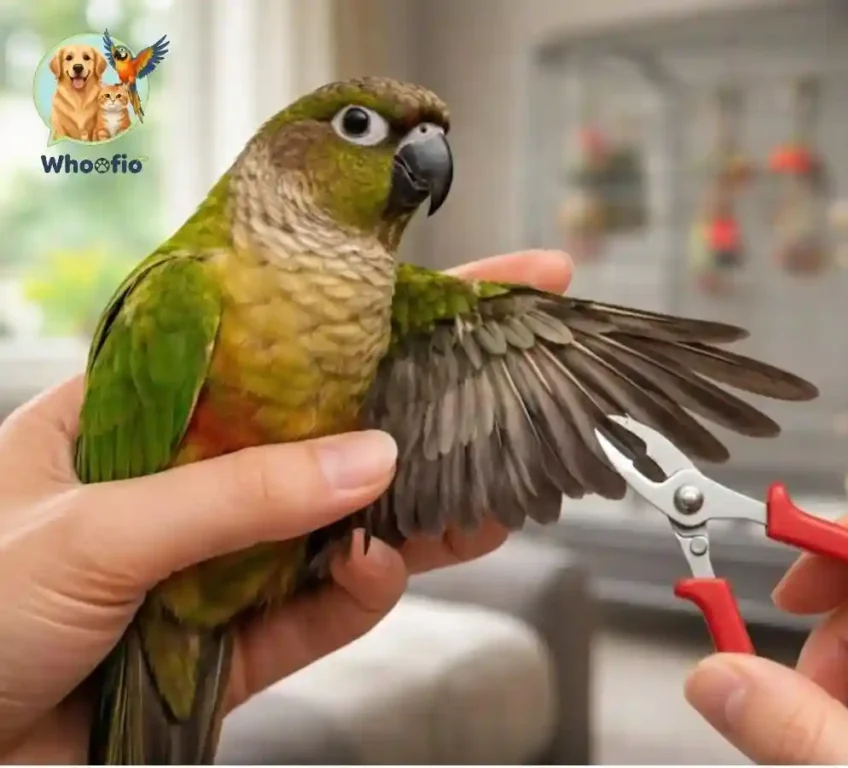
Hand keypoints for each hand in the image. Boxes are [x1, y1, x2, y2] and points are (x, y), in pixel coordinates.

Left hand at [0, 249, 573, 762]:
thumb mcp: (94, 530)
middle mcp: (195, 475)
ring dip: (417, 512)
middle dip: (425, 407)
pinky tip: (382, 570)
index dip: (371, 302)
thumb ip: (236, 496)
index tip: (467, 281)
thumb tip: (370, 458)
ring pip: (340, 523)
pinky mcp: (236, 640)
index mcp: (147, 409)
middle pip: (331, 428)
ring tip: (492, 497)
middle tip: (521, 382)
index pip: (278, 337)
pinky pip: (316, 609)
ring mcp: (221, 558)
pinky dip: (357, 594)